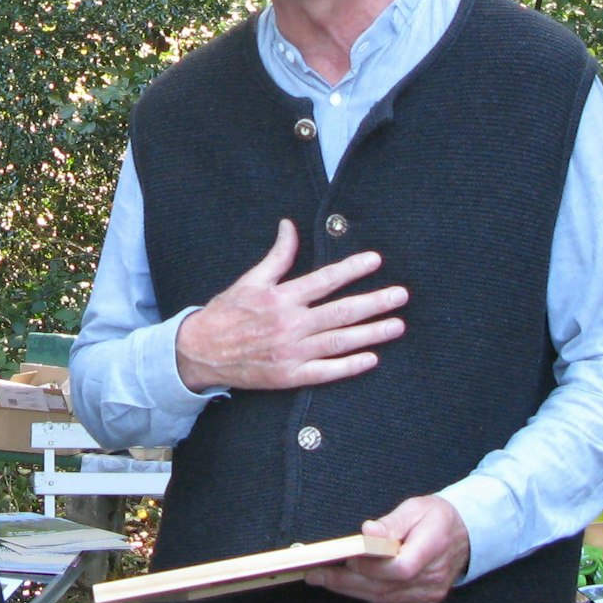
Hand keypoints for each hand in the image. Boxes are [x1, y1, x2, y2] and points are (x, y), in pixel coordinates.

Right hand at [174, 219, 406, 391]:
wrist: (200, 352)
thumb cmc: (226, 313)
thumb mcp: (249, 280)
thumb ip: (277, 256)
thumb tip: (290, 226)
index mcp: (281, 298)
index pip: (325, 280)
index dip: (352, 269)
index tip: (376, 261)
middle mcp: (290, 324)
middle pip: (341, 312)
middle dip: (375, 303)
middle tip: (401, 296)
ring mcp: (292, 352)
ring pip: (340, 341)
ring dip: (371, 333)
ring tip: (397, 325)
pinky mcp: (289, 376)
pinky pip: (325, 372)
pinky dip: (349, 366)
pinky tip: (372, 359)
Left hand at [304, 495, 469, 602]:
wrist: (465, 535)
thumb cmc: (437, 517)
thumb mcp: (415, 508)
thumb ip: (391, 522)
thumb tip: (368, 531)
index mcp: (433, 547)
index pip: (401, 567)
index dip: (372, 566)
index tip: (348, 557)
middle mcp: (433, 577)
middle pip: (385, 587)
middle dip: (346, 581)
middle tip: (316, 574)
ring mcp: (430, 593)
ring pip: (384, 598)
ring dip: (350, 589)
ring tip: (322, 578)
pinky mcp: (424, 601)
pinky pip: (390, 602)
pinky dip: (367, 593)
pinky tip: (347, 584)